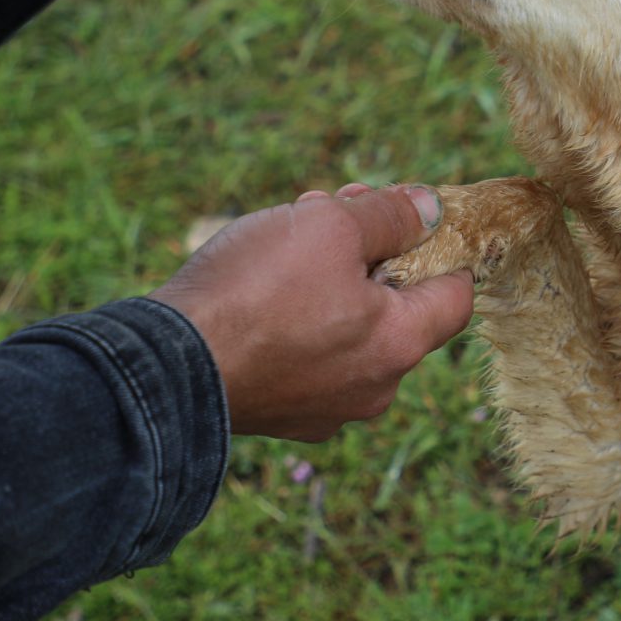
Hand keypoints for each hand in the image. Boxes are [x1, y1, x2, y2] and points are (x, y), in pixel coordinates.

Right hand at [149, 184, 470, 440]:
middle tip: (336, 207)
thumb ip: (392, 216)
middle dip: (372, 250)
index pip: (456, 296)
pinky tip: (262, 284)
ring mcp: (324, 408)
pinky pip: (309, 355)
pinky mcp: (280, 414)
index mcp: (400, 346)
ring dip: (331, 276)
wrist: (163, 367)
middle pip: (397, 308)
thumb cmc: (255, 292)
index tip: (408, 216)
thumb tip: (432, 209)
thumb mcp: (331, 226)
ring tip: (290, 234)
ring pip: (349, 328)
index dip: (440, 248)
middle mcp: (373, 389)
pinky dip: (298, 318)